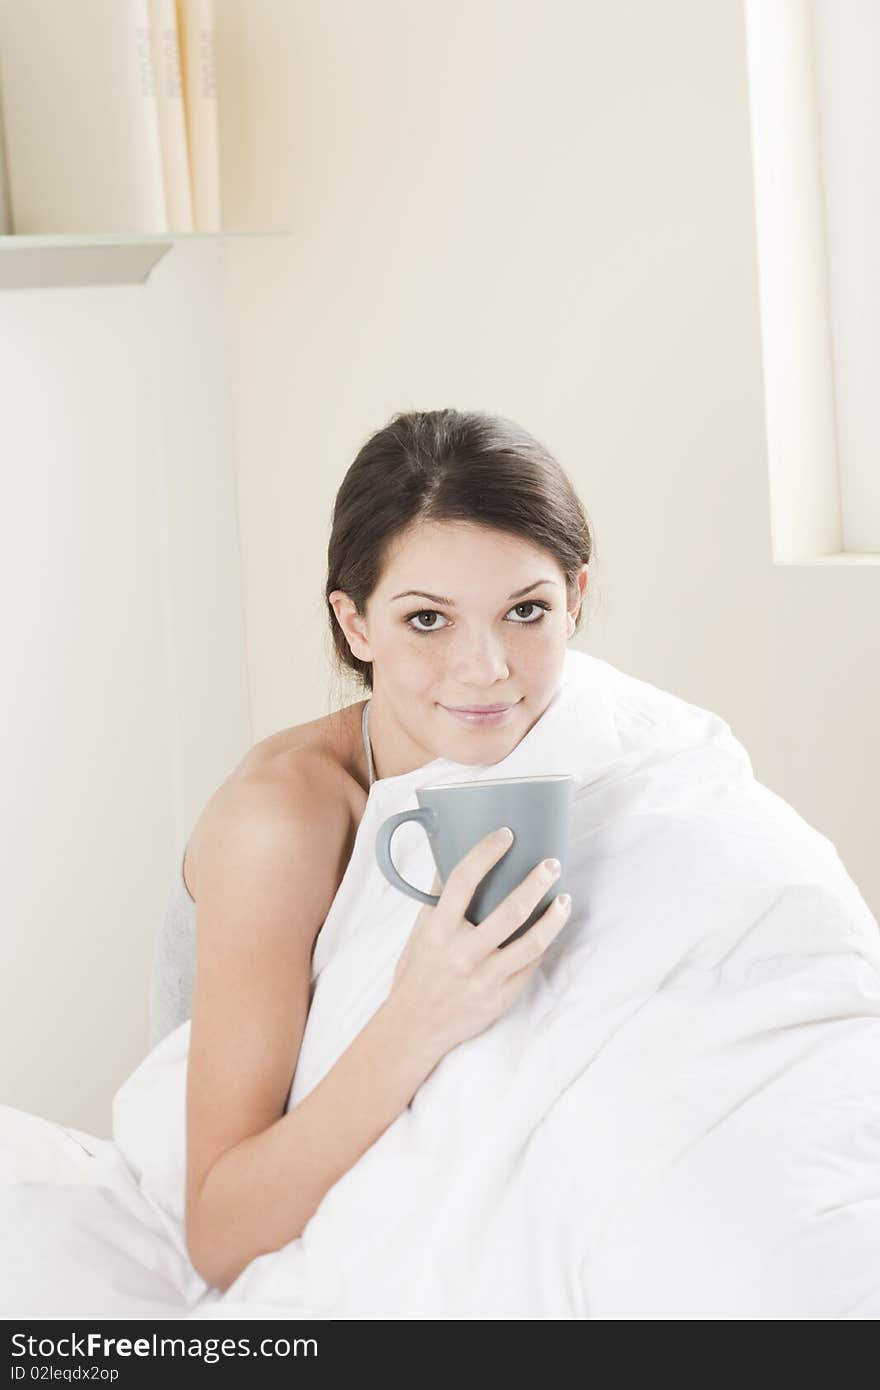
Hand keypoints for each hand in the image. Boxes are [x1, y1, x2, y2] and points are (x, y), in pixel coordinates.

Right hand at [389, 828, 571, 1058]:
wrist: (414, 1027)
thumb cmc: (416, 973)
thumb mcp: (419, 932)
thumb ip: (437, 898)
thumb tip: (450, 856)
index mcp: (438, 931)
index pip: (463, 882)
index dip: (486, 854)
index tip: (506, 835)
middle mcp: (463, 954)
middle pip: (509, 911)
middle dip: (536, 883)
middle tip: (552, 864)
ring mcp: (485, 979)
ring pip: (531, 942)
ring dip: (554, 917)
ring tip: (564, 898)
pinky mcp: (501, 998)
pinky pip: (530, 966)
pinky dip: (544, 945)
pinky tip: (552, 929)